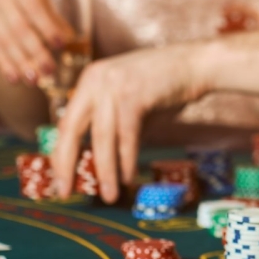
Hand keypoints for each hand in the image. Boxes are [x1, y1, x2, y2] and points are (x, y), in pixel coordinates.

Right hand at [0, 0, 70, 84]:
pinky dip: (2, 63)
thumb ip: (49, 12)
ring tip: (33, 80)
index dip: (47, 27)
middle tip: (49, 70)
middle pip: (17, 27)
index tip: (61, 44)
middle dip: (34, 51)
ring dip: (19, 63)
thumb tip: (71, 39)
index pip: (33, 7)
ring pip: (2, 39)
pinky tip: (13, 77)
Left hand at [53, 43, 209, 202]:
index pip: (66, 122)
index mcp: (90, 80)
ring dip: (104, 170)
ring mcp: (113, 86)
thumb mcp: (130, 102)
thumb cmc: (166, 86)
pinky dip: (126, 160)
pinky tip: (128, 177)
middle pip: (71, 129)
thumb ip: (113, 126)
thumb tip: (100, 163)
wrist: (198, 65)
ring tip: (108, 194)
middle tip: (64, 191)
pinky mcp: (133, 95)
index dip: (60, 153)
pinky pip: (126, 136)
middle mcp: (95, 80)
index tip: (60, 177)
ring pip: (101, 137)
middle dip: (65, 164)